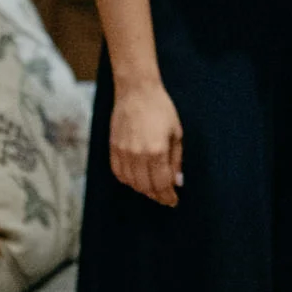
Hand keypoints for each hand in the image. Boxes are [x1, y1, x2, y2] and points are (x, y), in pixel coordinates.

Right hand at [108, 79, 183, 207]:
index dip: (168, 196)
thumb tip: (178, 182)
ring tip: (153, 188)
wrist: (136, 91)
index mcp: (156, 151)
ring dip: (143, 189)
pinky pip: (118, 173)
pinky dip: (128, 180)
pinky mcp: (113, 148)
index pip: (162, 184)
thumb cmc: (161, 109)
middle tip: (165, 197)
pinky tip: (137, 179)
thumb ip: (176, 160)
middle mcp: (137, 155)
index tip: (174, 201)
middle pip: (146, 187)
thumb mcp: (176, 133)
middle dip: (157, 195)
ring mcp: (123, 152)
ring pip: (131, 183)